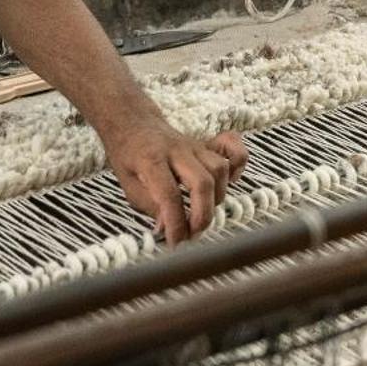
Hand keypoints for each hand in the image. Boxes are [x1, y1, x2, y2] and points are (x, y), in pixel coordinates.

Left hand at [103, 115, 248, 244]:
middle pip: (202, 182)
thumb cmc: (129, 156)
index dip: (176, 224)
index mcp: (151, 160)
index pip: (169, 195)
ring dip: (216, 197)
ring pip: (219, 169)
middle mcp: (176, 151)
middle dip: (202, 215)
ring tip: (202, 212)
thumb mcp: (128, 185)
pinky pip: (232, 148)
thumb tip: (169, 229)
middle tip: (194, 233)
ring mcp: (195, 145)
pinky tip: (230, 181)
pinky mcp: (206, 144)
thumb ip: (150, 207)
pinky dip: (238, 165)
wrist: (133, 122)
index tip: (176, 243)